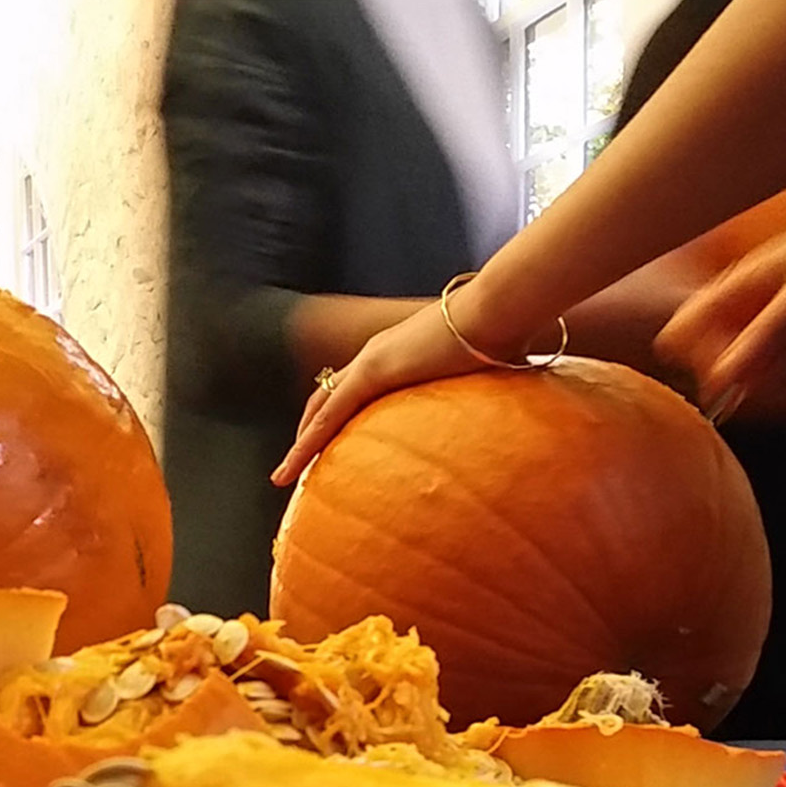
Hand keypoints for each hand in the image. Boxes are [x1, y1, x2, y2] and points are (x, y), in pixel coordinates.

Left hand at [271, 286, 530, 485]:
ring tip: (282, 476)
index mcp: (397, 355)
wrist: (499, 311)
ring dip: (299, 444)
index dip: (337, 415)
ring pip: (319, 409)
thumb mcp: (482, 378)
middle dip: (308, 431)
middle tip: (296, 463)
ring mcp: (371, 361)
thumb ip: (476, 397)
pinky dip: (307, 442)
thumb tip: (500, 421)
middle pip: (327, 398)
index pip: (354, 391)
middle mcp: (376, 355)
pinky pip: (329, 415)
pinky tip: (293, 465)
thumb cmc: (503, 339)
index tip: (330, 443)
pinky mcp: (373, 371)